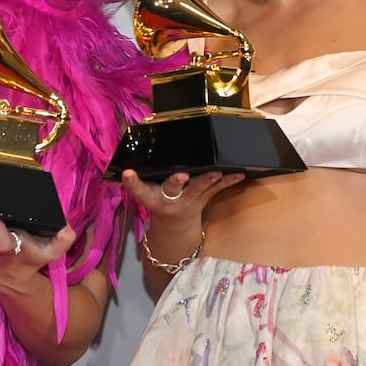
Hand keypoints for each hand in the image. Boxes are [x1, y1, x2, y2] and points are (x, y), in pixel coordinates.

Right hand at [119, 168, 244, 222]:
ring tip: (216, 172)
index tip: (126, 173)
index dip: (132, 182)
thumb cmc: (158, 198)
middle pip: (172, 188)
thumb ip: (142, 176)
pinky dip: (228, 180)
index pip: (138, 189)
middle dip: (176, 181)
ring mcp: (188, 199)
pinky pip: (217, 189)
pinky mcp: (204, 198)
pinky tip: (239, 173)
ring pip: (198, 188)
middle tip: (182, 175)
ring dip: (207, 180)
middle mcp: (169, 199)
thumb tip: (137, 142)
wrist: (174, 224)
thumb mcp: (146, 190)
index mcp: (151, 196)